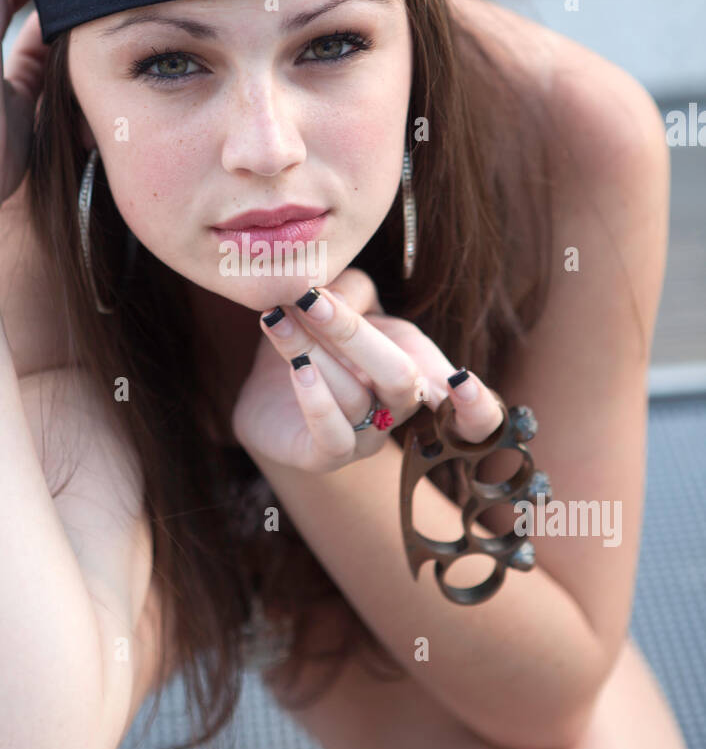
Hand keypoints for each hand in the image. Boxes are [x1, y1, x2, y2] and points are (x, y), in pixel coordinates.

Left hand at [231, 267, 504, 473]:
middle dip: (354, 333)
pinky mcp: (324, 458)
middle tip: (311, 300)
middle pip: (401, 379)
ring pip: (354, 398)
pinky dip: (314, 398)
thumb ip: (352, 290)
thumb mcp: (344, 302)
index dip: (479, 407)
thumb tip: (335, 298)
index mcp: (419, 373)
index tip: (461, 381)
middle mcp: (400, 411)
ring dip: (311, 349)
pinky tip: (295, 366)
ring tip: (278, 316)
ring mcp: (366, 440)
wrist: (269, 389)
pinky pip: (331, 436)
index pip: (475, 414)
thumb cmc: (320, 340)